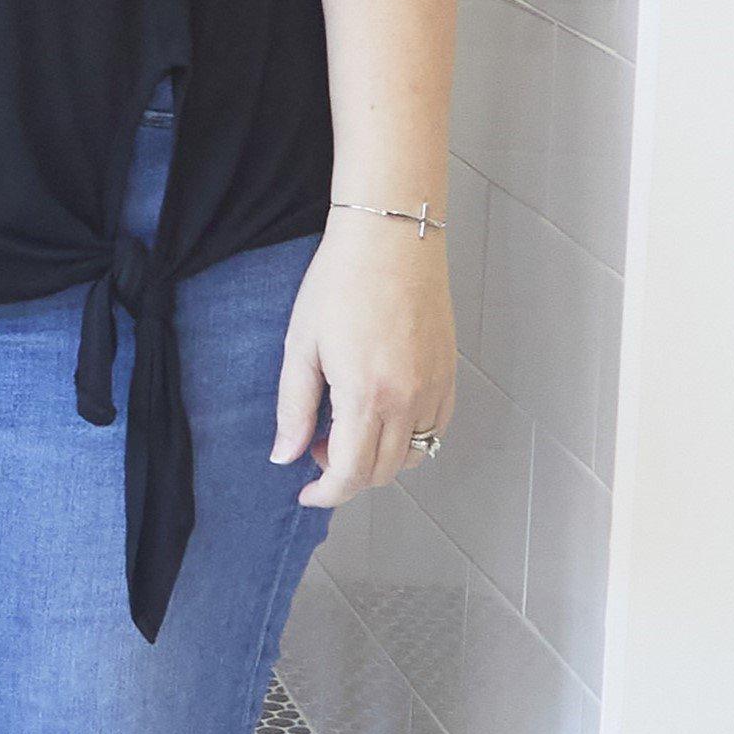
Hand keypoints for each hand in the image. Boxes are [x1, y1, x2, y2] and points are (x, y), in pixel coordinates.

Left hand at [271, 212, 458, 505]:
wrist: (391, 240)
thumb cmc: (340, 284)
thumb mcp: (301, 346)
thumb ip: (293, 408)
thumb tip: (284, 457)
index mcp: (366, 396)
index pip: (350, 474)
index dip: (325, 493)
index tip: (305, 492)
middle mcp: (409, 401)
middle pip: (381, 472)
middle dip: (344, 474)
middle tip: (314, 444)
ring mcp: (435, 390)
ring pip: (410, 456)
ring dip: (376, 458)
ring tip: (343, 424)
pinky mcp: (449, 377)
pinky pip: (434, 431)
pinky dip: (406, 438)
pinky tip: (378, 412)